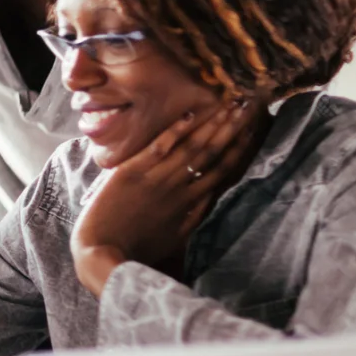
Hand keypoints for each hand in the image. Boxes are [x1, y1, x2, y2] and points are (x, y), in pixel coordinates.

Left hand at [71, 100, 262, 294]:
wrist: (101, 250)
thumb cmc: (136, 246)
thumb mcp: (175, 235)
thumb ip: (194, 215)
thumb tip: (212, 195)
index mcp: (190, 202)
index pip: (222, 170)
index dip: (240, 149)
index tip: (254, 129)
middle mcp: (178, 188)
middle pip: (212, 153)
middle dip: (233, 129)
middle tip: (250, 106)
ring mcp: (156, 178)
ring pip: (191, 147)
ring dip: (212, 125)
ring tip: (230, 105)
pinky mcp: (132, 172)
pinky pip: (158, 148)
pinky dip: (175, 131)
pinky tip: (191, 115)